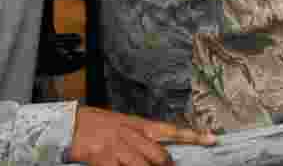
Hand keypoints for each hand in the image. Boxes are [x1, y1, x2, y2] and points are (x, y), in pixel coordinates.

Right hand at [67, 107, 215, 165]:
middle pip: (160, 155)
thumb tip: (159, 147)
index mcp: (138, 124)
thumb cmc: (96, 123)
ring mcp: (119, 148)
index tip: (213, 139)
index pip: (171, 130)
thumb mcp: (122, 123)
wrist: (70, 124)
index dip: (194, 136)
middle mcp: (132, 134)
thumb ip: (141, 135)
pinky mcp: (104, 160)